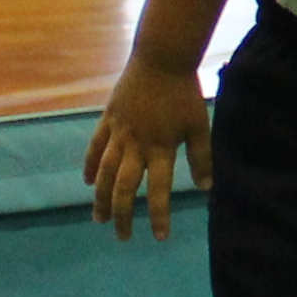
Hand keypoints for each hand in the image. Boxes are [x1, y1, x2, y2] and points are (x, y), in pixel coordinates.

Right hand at [83, 58, 210, 239]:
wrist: (160, 58)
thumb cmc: (184, 93)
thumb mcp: (199, 126)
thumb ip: (202, 157)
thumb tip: (207, 188)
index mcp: (161, 148)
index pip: (159, 190)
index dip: (158, 215)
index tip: (159, 237)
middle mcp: (136, 146)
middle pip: (125, 188)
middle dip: (123, 215)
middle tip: (123, 237)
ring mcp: (118, 133)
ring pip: (104, 173)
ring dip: (101, 198)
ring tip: (99, 219)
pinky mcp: (108, 120)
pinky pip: (95, 148)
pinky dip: (90, 166)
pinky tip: (88, 183)